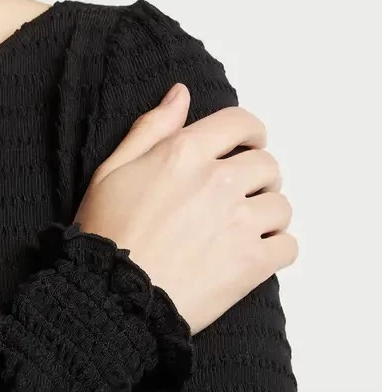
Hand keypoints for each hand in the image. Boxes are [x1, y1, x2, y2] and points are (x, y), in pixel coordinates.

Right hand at [73, 83, 297, 334]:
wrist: (110, 297)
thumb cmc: (105, 236)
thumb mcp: (111, 172)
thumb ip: (150, 129)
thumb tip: (182, 94)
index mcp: (185, 153)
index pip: (241, 124)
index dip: (250, 133)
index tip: (247, 147)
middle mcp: (218, 181)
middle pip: (267, 165)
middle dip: (258, 179)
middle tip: (240, 198)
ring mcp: (238, 223)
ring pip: (280, 207)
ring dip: (267, 216)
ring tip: (245, 231)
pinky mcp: (250, 264)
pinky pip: (287, 246)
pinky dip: (277, 250)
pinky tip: (256, 256)